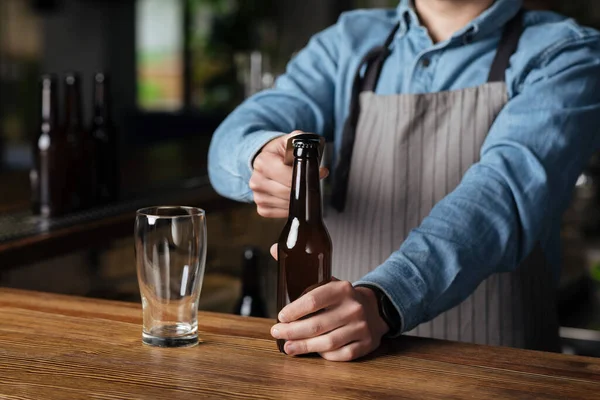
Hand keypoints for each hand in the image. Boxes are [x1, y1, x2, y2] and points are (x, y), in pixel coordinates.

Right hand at [250, 131, 327, 217]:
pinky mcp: (261, 208)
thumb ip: (305, 147)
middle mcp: (256, 180)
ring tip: (302, 188)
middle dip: (304, 188)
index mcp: (262, 162)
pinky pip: (282, 213)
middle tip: (312, 182)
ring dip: (299, 199)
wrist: (267, 160)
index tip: (318, 173)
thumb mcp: (291, 140)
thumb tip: (320, 170)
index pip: (288, 177)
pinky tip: (293, 197)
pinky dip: (292, 207)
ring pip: (286, 205)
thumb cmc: (282, 152)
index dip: (306, 176)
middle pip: (287, 192)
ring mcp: (257, 196)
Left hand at [269, 249, 388, 361]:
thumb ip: (302, 268)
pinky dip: (325, 355)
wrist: (375, 309)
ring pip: (327, 343)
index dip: (294, 311)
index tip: (281, 317)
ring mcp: (361, 327)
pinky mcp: (365, 344)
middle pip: (317, 325)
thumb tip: (275, 249)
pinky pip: (341, 355)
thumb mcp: (328, 280)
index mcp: (343, 289)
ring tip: (288, 346)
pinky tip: (313, 352)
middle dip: (292, 331)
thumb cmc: (342, 297)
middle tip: (277, 332)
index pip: (313, 300)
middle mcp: (354, 308)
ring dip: (304, 346)